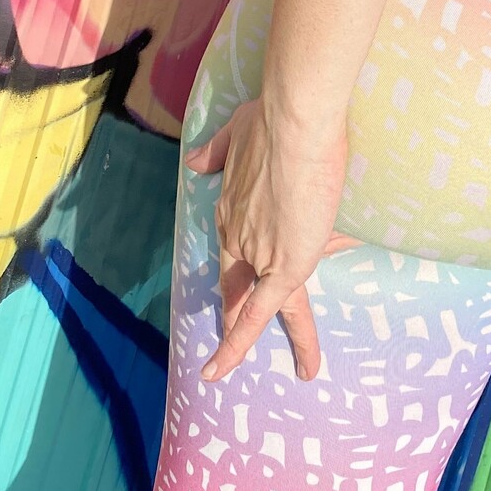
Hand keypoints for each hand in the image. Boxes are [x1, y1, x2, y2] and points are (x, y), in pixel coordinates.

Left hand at [184, 97, 361, 383]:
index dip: (237, 262)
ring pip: (258, 302)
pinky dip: (237, 344)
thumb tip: (194, 161)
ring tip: (287, 362)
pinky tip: (221, 372)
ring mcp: (257, 252)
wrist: (296, 123)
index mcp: (230, 206)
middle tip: (228, 339)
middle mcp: (237, 234)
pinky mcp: (283, 267)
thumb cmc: (276, 119)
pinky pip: (260, 315)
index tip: (240, 274)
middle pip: (237, 279)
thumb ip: (215, 150)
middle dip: (235, 307)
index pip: (233, 244)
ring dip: (255, 332)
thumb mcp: (237, 130)